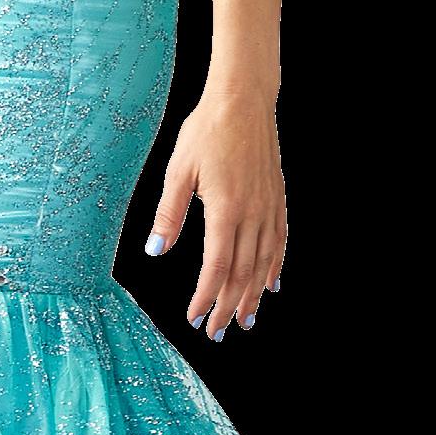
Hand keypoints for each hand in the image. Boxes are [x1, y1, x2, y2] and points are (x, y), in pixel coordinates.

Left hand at [144, 84, 285, 338]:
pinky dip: (275, 267)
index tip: (196, 318)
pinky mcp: (277, 199)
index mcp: (225, 209)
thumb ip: (169, 213)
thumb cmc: (207, 131)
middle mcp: (252, 214)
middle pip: (242, 273)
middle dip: (229, 306)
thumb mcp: (179, 170)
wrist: (243, 101)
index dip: (207, 297)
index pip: (216, 267)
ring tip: (246, 320)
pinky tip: (271, 284)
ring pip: (263, 263)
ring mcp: (269, 207)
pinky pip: (279, 242)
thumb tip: (156, 251)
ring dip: (254, 295)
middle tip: (218, 333)